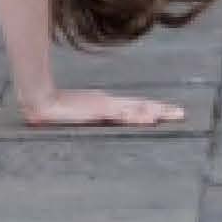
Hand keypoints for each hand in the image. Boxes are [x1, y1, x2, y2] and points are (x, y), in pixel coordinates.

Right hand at [20, 87, 188, 130]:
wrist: (40, 103)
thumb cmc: (58, 109)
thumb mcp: (80, 114)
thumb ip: (92, 114)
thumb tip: (105, 115)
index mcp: (107, 104)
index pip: (136, 105)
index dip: (154, 107)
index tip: (171, 111)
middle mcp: (108, 103)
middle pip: (140, 105)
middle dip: (161, 110)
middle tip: (181, 114)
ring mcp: (103, 106)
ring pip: (133, 109)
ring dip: (151, 112)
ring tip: (167, 116)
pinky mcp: (96, 110)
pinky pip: (119, 114)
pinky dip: (134, 115)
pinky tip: (146, 118)